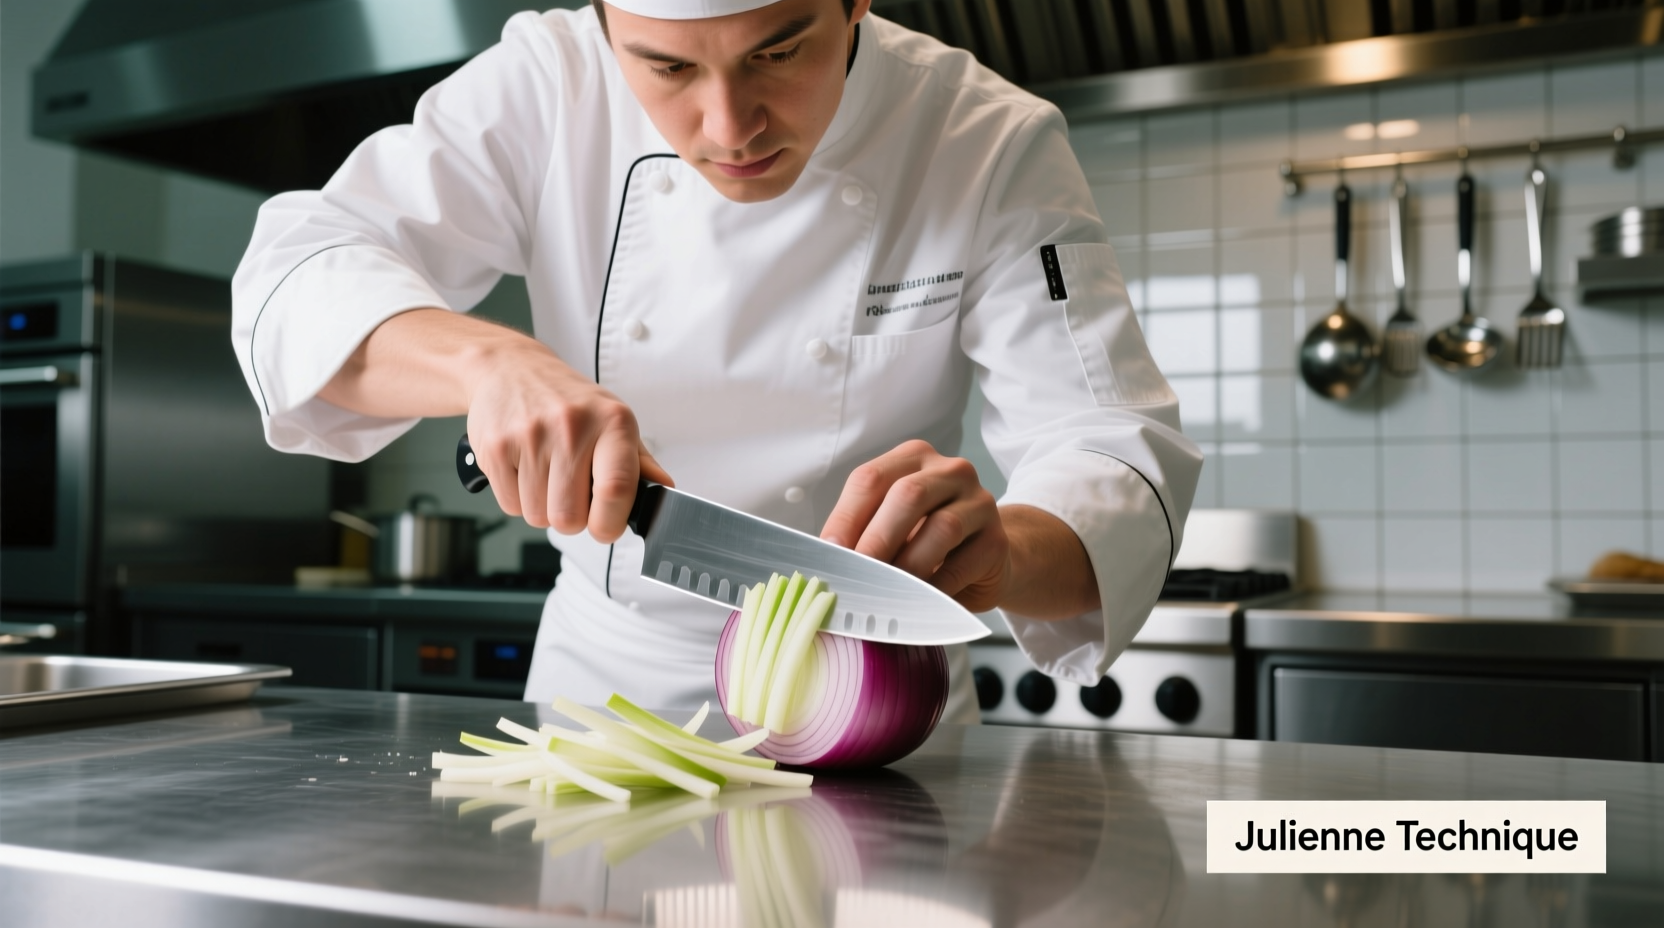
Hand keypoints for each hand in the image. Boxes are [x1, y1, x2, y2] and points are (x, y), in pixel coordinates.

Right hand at [465, 340, 672, 542]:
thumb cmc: (567, 400)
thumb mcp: (613, 420)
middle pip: (570, 517)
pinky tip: (525, 469)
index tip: (606, 525)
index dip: (610, 522)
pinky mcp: (496, 448)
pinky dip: (518, 498)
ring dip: (544, 507)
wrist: (511, 368)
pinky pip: (510, 506)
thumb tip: (663, 490)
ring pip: (538, 516)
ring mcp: (530, 437)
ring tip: (546, 474)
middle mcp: (572, 427)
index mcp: (612, 422)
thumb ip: (639, 462)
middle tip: (572, 492)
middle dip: (572, 517)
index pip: (616, 488)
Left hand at [820, 440, 1009, 611]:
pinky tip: (919, 600)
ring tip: (888, 591)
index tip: (830, 552)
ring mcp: (979, 502)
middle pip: (908, 496)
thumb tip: (828, 559)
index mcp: (912, 459)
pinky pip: (962, 564)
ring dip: (908, 565)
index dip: (846, 517)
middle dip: (876, 540)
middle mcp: (949, 471)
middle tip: (857, 575)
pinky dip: (935, 586)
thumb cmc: (925, 541)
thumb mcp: (891, 527)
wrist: (986, 558)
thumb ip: (863, 533)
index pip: (870, 479)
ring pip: (941, 528)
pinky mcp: (996, 540)